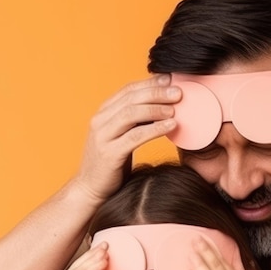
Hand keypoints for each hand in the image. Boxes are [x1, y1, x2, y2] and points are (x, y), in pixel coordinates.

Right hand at [73, 74, 180, 202]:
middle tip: (178, 92)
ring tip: (176, 108)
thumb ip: (134, 124)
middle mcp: (100, 121)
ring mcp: (103, 137)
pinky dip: (155, 129)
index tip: (170, 79)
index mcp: (103, 114)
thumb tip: (160, 108)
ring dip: (156, 108)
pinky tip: (170, 126)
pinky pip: (135, 136)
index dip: (150, 83)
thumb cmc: (112, 165)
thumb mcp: (122, 138)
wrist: (91, 190)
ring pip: (131, 114)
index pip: (128, 91)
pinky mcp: (109, 153)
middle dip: (156, 92)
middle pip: (131, 98)